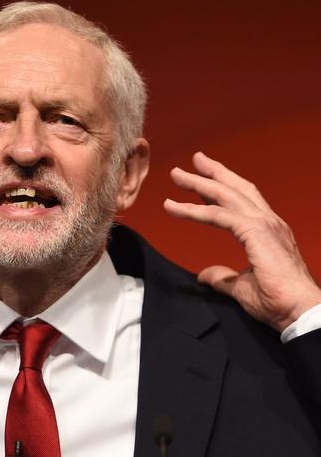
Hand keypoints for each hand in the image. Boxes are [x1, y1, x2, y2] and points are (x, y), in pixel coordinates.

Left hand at [164, 151, 320, 331]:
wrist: (299, 311)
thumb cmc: (278, 302)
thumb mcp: (241, 287)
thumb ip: (223, 278)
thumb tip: (204, 274)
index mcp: (268, 231)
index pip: (242, 201)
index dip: (221, 188)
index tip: (201, 181)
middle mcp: (268, 222)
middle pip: (236, 188)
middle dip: (212, 173)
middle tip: (193, 160)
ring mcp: (264, 224)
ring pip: (225, 195)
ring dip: (199, 183)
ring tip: (177, 174)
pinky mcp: (256, 232)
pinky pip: (217, 216)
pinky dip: (194, 210)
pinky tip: (174, 207)